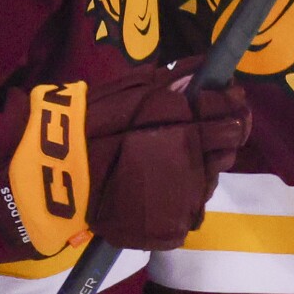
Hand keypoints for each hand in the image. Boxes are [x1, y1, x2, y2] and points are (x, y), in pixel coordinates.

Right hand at [0, 64, 251, 253]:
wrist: (59, 173)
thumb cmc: (96, 124)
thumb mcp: (136, 90)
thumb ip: (175, 80)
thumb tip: (205, 68)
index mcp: (190, 130)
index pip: (233, 118)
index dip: (233, 108)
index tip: (231, 100)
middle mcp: (196, 166)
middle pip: (227, 152)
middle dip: (220, 140)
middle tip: (201, 132)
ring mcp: (187, 198)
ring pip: (209, 180)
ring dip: (200, 168)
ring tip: (171, 161)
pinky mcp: (174, 225)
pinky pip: (190, 207)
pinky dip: (182, 196)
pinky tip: (160, 187)